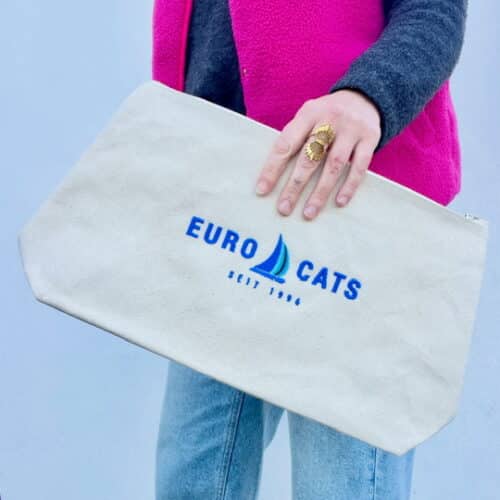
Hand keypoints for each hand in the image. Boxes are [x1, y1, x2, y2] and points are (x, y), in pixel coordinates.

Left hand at [254, 89, 380, 219]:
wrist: (365, 97)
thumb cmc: (327, 115)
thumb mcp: (309, 116)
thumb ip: (296, 138)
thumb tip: (274, 175)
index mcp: (308, 113)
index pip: (286, 144)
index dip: (272, 168)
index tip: (262, 190)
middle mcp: (329, 119)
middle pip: (309, 157)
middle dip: (295, 186)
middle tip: (284, 208)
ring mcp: (351, 129)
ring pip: (334, 165)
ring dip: (320, 192)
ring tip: (309, 213)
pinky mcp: (370, 138)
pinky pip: (359, 166)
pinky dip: (349, 185)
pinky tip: (339, 201)